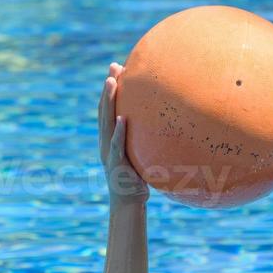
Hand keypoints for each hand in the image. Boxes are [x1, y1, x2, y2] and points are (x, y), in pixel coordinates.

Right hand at [98, 62, 148, 203]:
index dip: (111, 90)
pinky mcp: (116, 165)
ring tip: (111, 82)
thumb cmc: (138, 181)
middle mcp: (106, 143)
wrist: (128, 205)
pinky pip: (117, 146)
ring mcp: (109, 153)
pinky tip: (122, 118)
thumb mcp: (142, 156)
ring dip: (108, 102)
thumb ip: (147, 141)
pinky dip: (118, 132)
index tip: (117, 70)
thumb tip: (168, 125)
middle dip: (109, 88)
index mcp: (110, 140)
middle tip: (113, 67)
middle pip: (105, 111)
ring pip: (106, 123)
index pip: (109, 110)